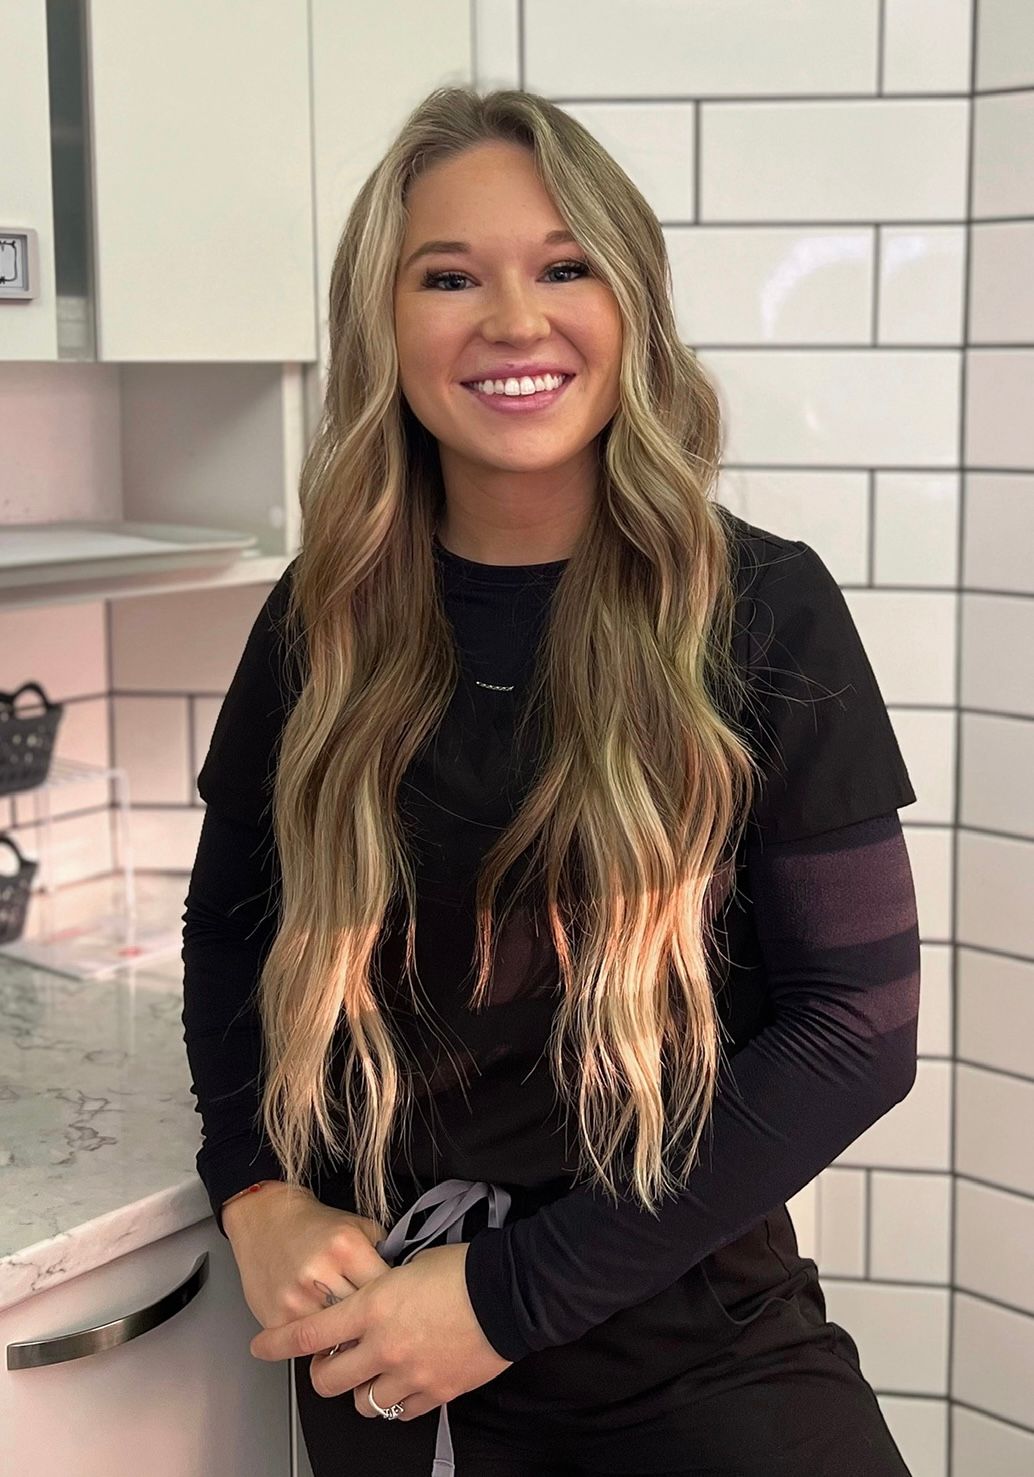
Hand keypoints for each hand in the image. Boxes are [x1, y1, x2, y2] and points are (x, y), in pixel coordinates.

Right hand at [223, 1183, 390, 1329]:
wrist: (265, 1220)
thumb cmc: (314, 1225)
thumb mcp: (358, 1227)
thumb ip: (383, 1254)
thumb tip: (403, 1288)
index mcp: (346, 1247)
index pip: (385, 1290)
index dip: (397, 1302)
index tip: (400, 1308)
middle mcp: (319, 1273)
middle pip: (362, 1319)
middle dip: (374, 1326)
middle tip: (382, 1327)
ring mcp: (296, 1299)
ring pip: (337, 1339)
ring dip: (348, 1340)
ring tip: (355, 1332)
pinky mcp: (277, 1319)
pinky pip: (309, 1346)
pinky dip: (321, 1344)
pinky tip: (327, 1333)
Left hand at [249, 1240, 512, 1421]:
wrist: (508, 1294)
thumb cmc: (463, 1269)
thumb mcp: (408, 1267)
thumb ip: (380, 1289)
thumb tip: (367, 1302)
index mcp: (372, 1306)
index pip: (309, 1333)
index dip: (278, 1343)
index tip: (261, 1347)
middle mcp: (383, 1345)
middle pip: (327, 1380)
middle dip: (321, 1374)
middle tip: (329, 1363)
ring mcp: (409, 1374)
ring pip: (363, 1403)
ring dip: (361, 1389)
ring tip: (373, 1372)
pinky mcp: (435, 1393)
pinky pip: (400, 1412)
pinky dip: (396, 1401)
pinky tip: (403, 1382)